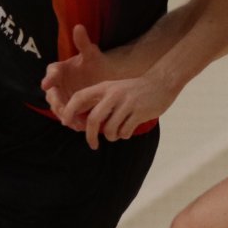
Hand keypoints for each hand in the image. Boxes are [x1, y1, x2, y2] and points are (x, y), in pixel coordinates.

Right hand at [42, 24, 129, 117]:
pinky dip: (73, 121)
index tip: (46, 84)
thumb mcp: (92, 54)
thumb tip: (78, 26)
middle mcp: (56, 85)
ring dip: (64, 114)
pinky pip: (67, 117)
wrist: (104, 80)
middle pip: (51, 95)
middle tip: (62, 108)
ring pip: (57, 108)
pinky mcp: (68, 109)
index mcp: (58, 70)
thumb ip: (83, 43)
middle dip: (56, 102)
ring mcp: (61, 98)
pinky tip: (81, 125)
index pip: (51, 73)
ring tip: (73, 121)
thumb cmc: (96, 64)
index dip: (48, 78)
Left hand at [58, 73, 178, 149]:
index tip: (66, 123)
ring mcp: (127, 103)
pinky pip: (125, 132)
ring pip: (109, 129)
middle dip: (90, 136)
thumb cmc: (133, 90)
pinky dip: (124, 135)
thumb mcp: (113, 89)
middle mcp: (113, 94)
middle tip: (93, 144)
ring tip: (117, 133)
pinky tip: (128, 129)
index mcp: (104, 87)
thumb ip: (97, 101)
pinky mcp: (139, 112)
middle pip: (93, 119)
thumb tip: (79, 119)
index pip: (79, 97)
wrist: (161, 83)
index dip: (70, 111)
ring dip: (111, 136)